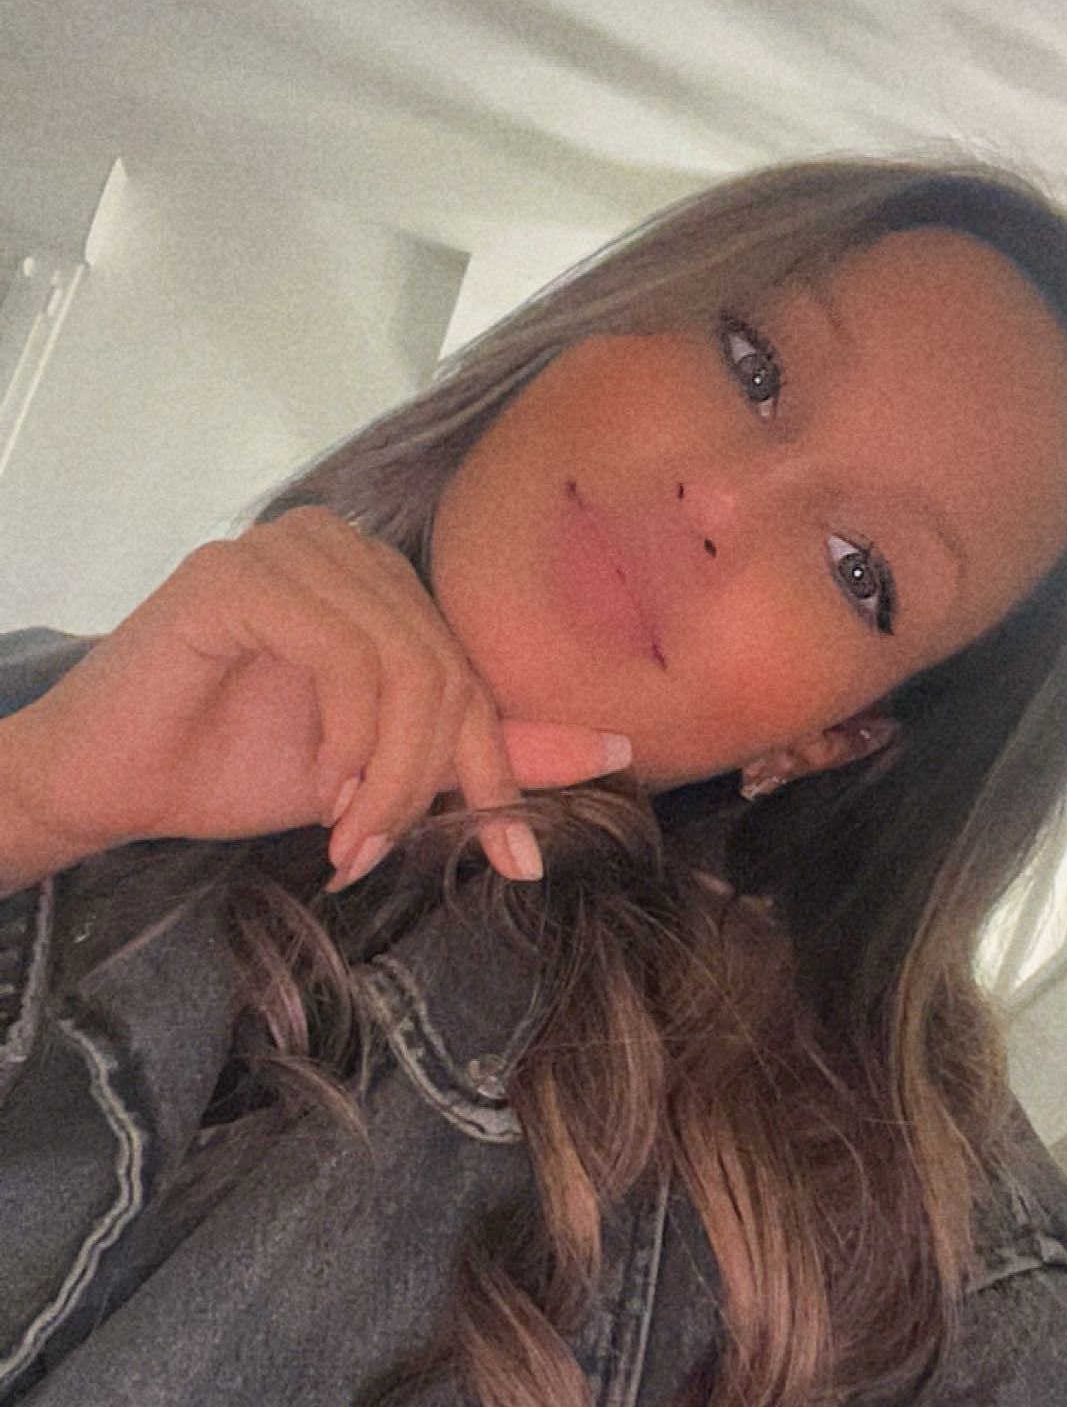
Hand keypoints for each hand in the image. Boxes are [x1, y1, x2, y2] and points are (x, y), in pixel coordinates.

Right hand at [2, 506, 631, 888]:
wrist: (110, 782)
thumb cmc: (232, 767)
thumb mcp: (382, 771)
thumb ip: (485, 750)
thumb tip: (617, 751)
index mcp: (382, 581)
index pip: (474, 670)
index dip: (503, 768)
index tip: (517, 859)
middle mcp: (344, 547)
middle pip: (448, 668)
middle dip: (431, 781)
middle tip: (382, 852)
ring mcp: (289, 550)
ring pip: (405, 664)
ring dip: (388, 772)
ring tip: (347, 833)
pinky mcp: (236, 575)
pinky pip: (341, 651)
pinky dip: (346, 737)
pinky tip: (319, 787)